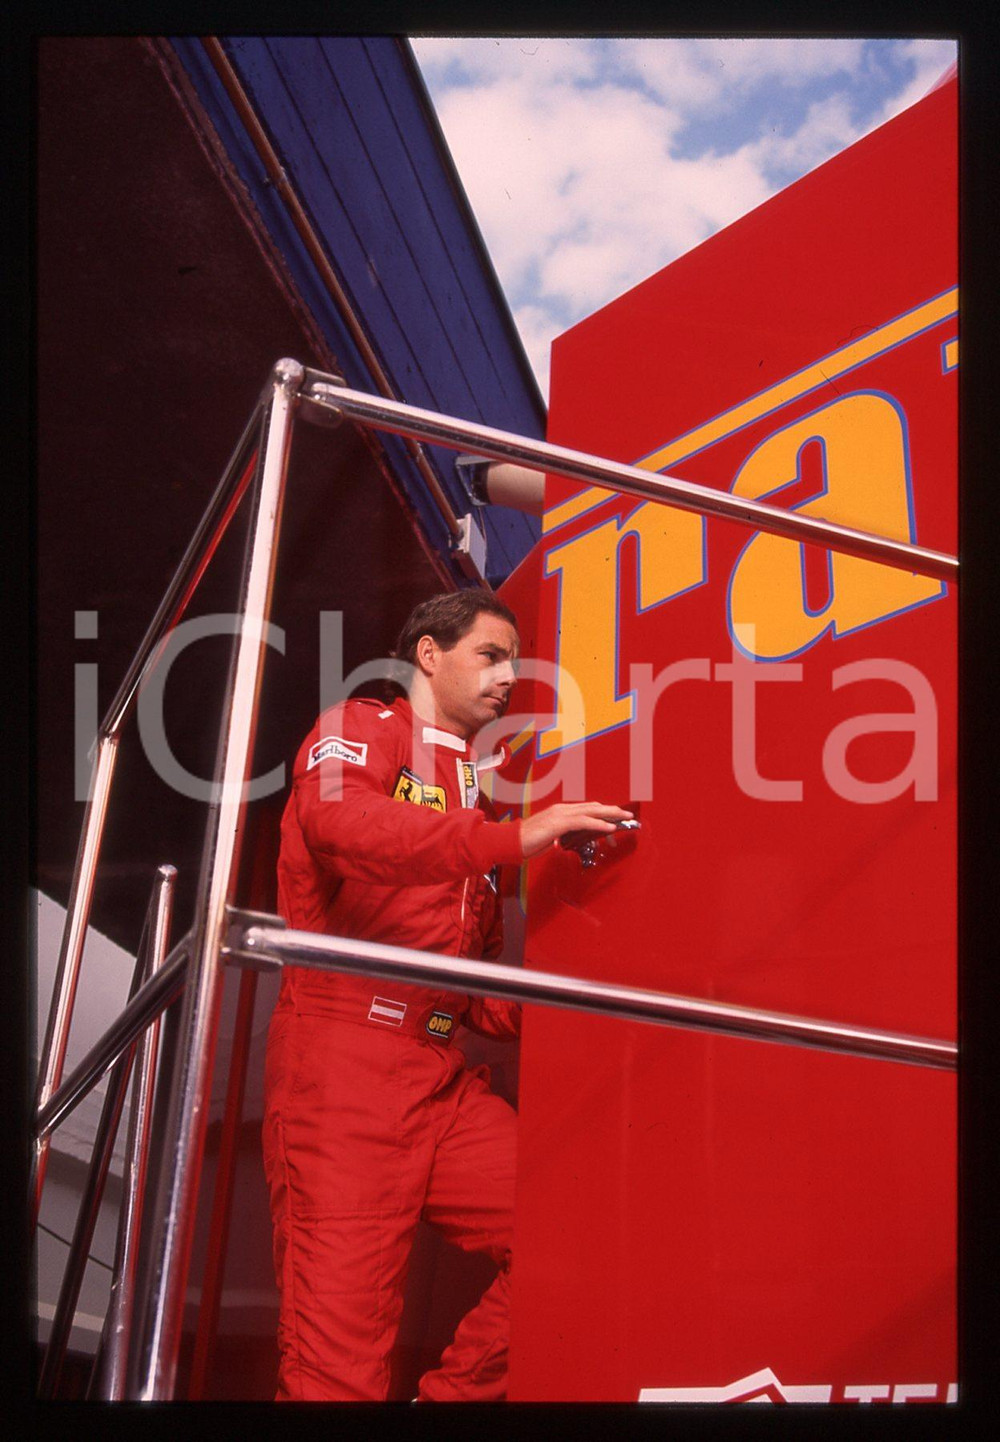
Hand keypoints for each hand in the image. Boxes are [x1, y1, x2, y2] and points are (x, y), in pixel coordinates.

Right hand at [519, 802, 634, 858]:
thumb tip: (573, 841)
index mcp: (561, 812)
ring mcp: (560, 815)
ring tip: (624, 818)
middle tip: (627, 814)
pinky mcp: (558, 823)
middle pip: (593, 807)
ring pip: (591, 811)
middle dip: (612, 810)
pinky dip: (598, 823)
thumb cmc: (527, 842)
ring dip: (610, 815)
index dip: (603, 814)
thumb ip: (563, 836)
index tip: (616, 820)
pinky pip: (583, 822)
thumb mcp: (550, 838)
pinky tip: (609, 827)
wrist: (510, 842)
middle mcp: (562, 810)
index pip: (587, 810)